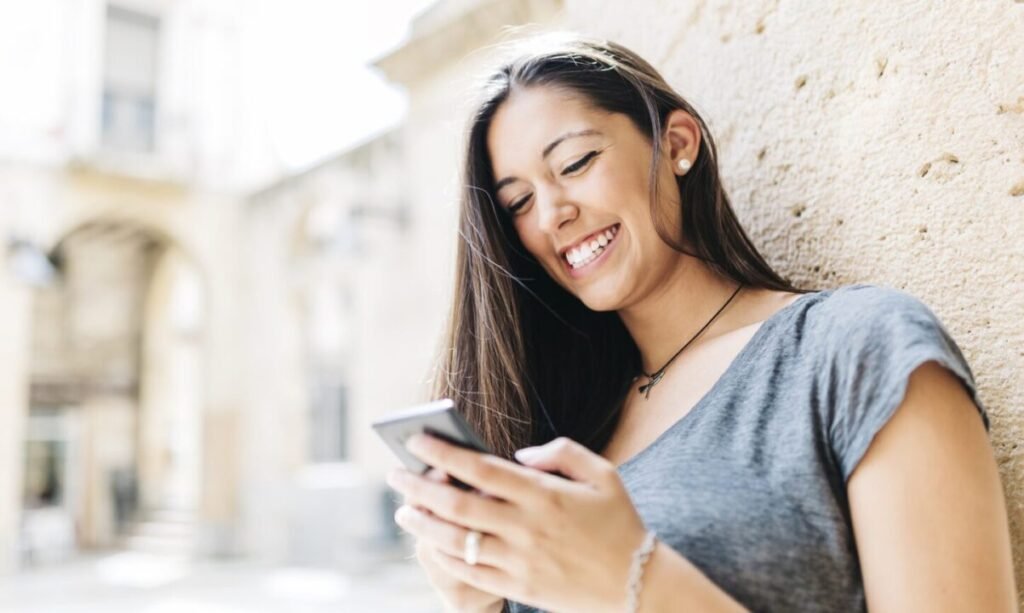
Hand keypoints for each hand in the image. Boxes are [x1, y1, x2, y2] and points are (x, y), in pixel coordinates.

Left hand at [386, 435, 648, 612]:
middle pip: (458, 504)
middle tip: (395, 474)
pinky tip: (429, 542)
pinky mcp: (519, 586)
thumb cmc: (619, 522)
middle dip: (419, 486)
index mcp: (544, 494)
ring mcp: (520, 560)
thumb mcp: (603, 473)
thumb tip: (518, 456)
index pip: (481, 468)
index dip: (444, 453)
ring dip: (423, 522)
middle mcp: (527, 527)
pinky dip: (443, 555)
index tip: (416, 440)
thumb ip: (561, 452)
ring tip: (403, 510)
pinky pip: (470, 571)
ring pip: (457, 540)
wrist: (637, 584)